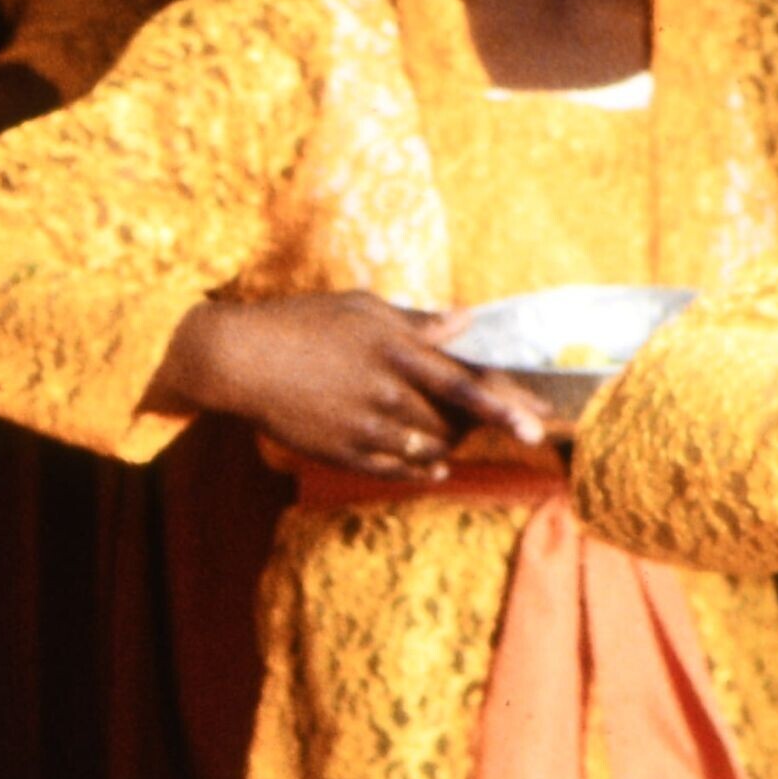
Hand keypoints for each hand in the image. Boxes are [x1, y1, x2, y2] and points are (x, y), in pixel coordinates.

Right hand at [161, 290, 548, 478]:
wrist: (239, 360)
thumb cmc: (303, 323)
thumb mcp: (361, 309)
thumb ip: (418, 322)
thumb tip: (467, 320)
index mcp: (394, 349)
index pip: (463, 381)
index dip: (505, 403)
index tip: (538, 422)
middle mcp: (384, 391)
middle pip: (453, 421)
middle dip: (482, 426)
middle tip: (503, 424)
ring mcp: (363, 426)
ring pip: (429, 448)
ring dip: (449, 443)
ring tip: (451, 431)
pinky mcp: (342, 452)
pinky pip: (397, 469)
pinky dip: (421, 467)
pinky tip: (431, 462)